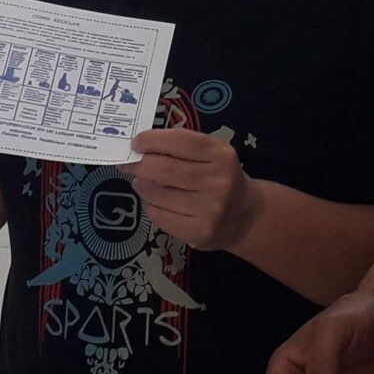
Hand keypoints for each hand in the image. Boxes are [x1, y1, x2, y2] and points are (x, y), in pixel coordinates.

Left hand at [121, 127, 259, 251]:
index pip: (180, 142)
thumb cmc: (221, 177)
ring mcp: (210, 210)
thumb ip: (183, 146)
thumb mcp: (213, 154)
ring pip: (159, 194)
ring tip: (141, 181)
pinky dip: (150, 205)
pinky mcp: (199, 232)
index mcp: (221, 156)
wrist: (245, 216)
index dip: (152, 140)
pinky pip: (160, 216)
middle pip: (165, 170)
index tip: (136, 142)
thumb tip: (141, 145)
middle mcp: (218, 182)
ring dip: (142, 185)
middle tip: (128, 163)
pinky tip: (153, 200)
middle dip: (140, 164)